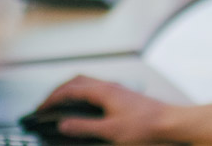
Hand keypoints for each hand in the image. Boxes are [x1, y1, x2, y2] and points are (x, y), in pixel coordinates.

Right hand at [37, 75, 170, 143]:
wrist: (172, 123)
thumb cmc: (146, 126)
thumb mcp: (110, 131)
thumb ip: (84, 127)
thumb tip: (64, 124)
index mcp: (104, 91)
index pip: (70, 89)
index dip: (52, 98)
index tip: (40, 108)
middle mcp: (110, 86)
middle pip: (77, 81)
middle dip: (59, 90)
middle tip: (46, 103)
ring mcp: (118, 89)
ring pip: (88, 83)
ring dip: (71, 90)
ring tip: (61, 103)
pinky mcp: (124, 96)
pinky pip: (97, 89)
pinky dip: (84, 94)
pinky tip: (85, 106)